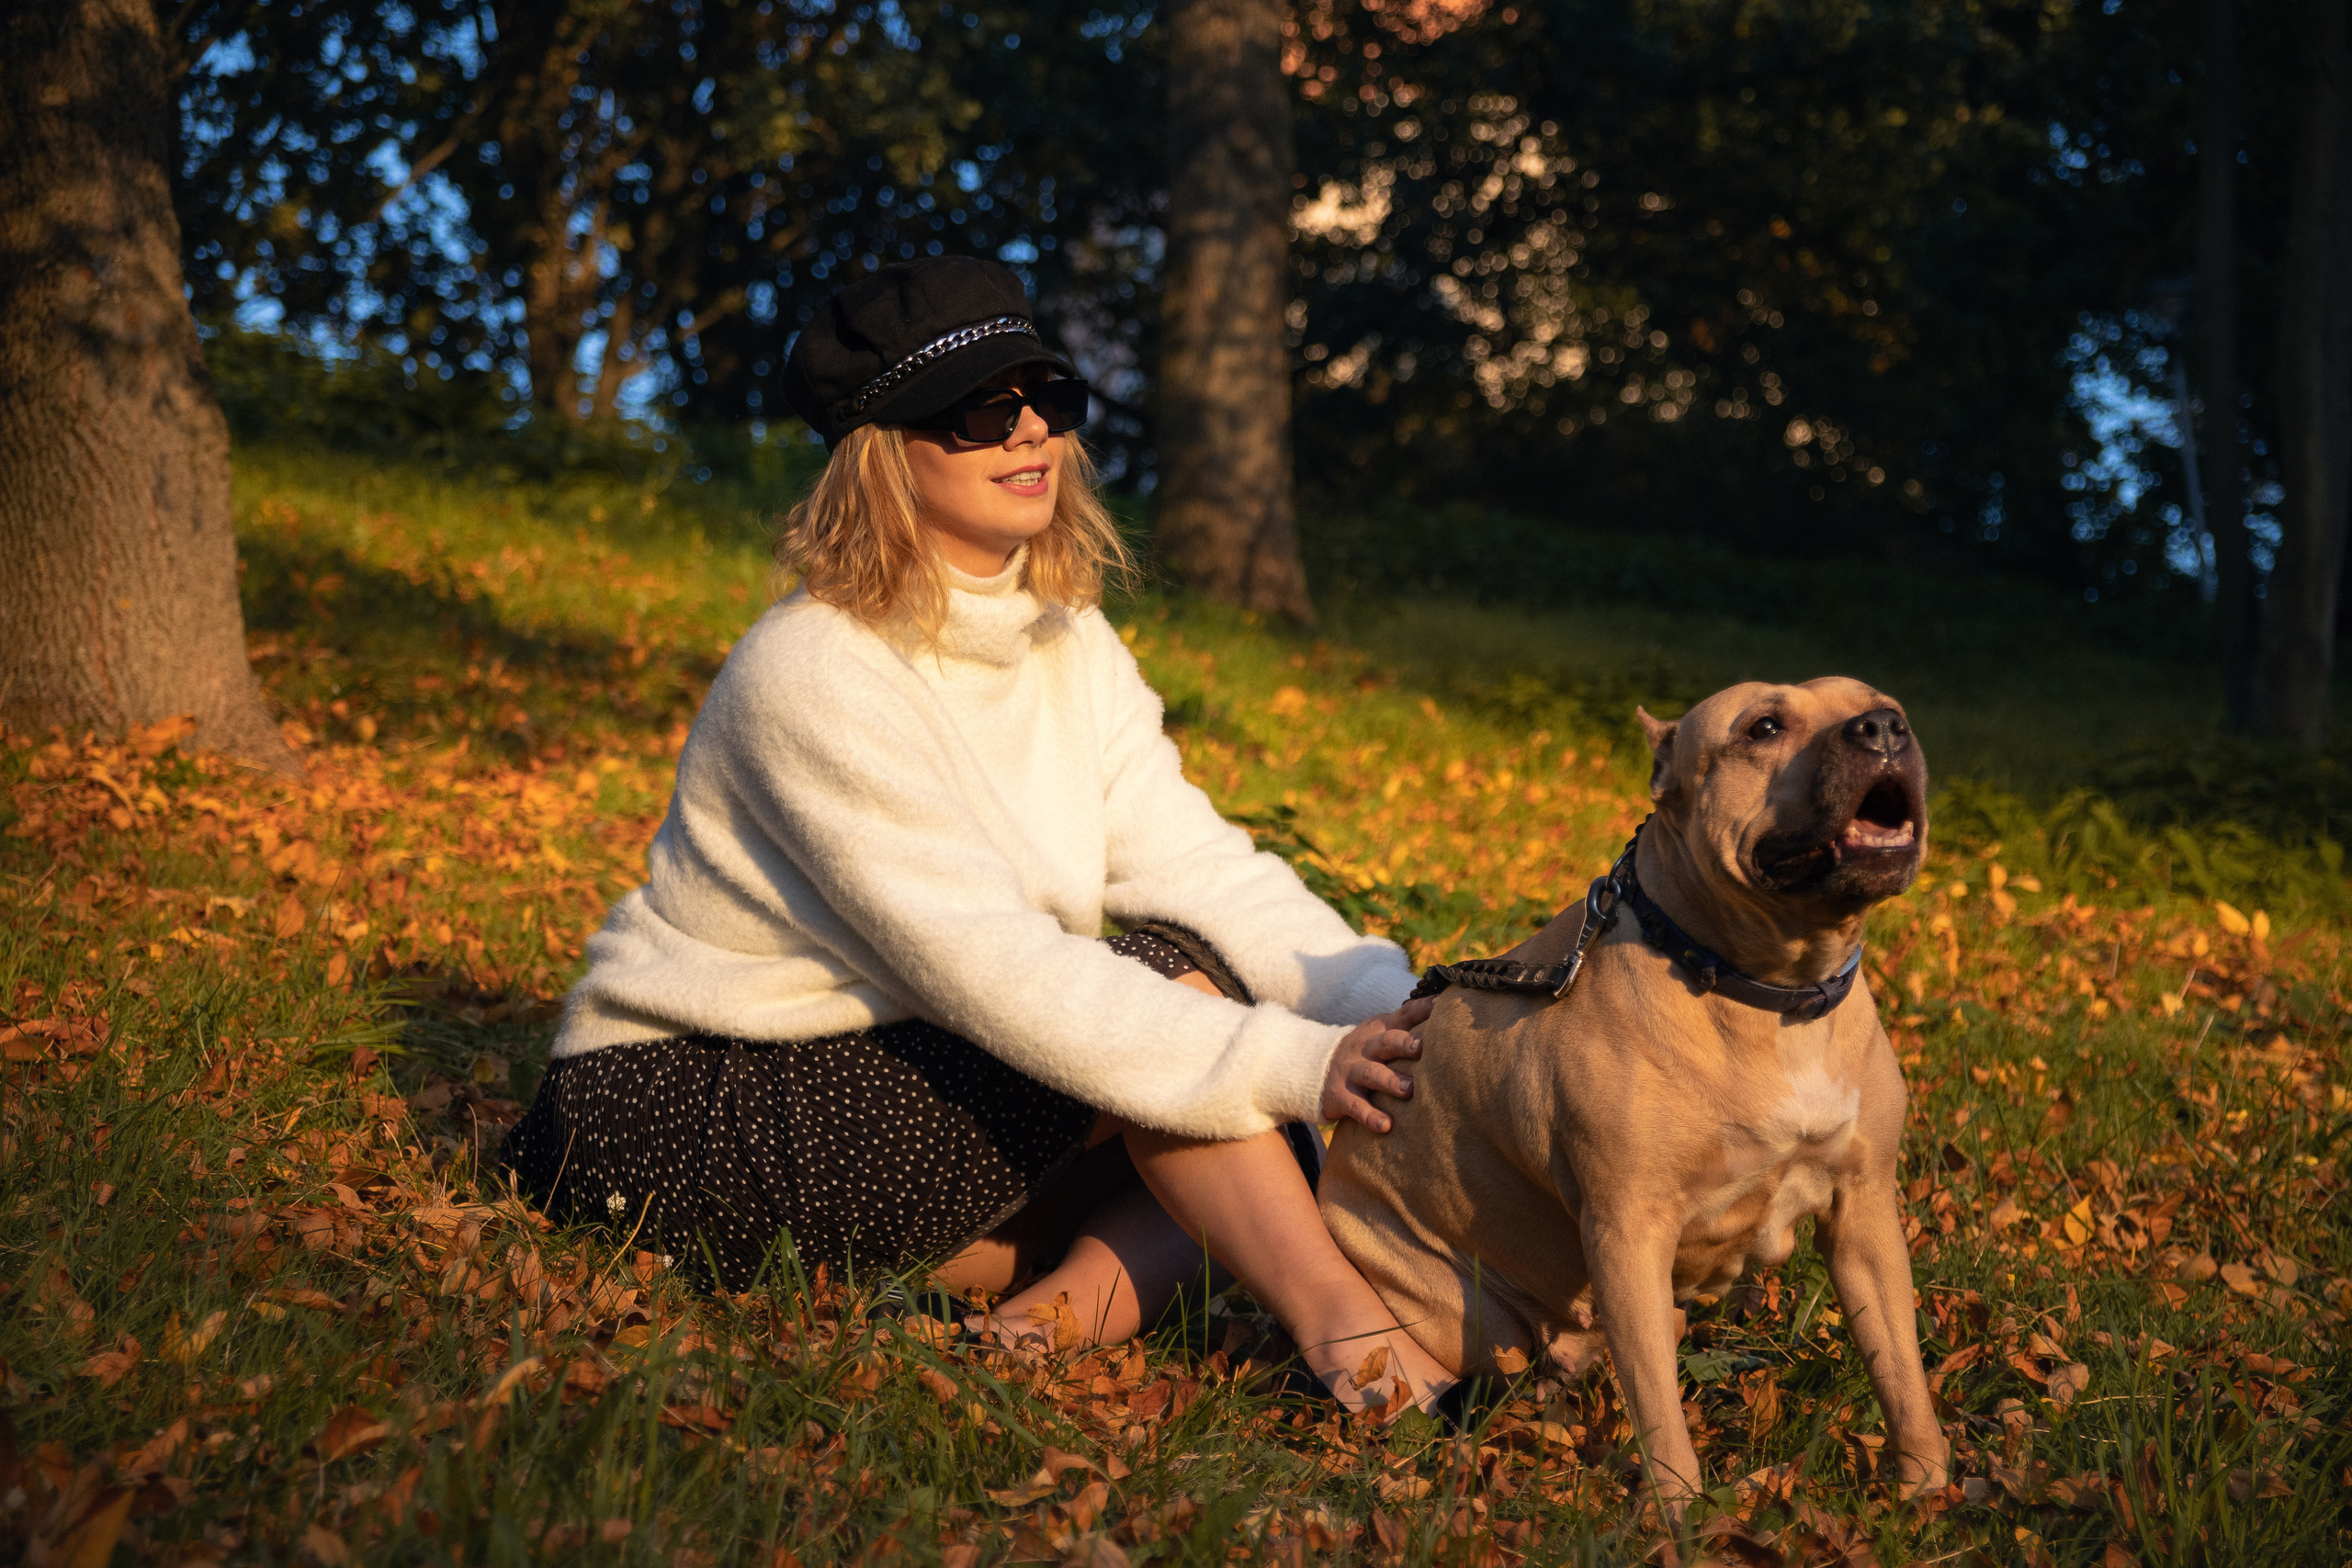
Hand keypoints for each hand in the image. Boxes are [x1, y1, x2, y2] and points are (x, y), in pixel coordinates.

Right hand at [1320, 996, 1432, 1132]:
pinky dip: (1371, 1116)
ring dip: (1391, 1081)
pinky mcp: (1340, 1095)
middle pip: (1386, 1042)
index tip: (1441, 1005)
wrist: (1312, 1068)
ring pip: (1372, 1074)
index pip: (1403, 1014)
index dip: (1422, 1009)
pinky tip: (1386, 1126)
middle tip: (1423, 1047)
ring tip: (1409, 1090)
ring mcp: (1351, 1070)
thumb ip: (1408, 1027)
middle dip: (1405, 1043)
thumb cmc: (1364, 1052)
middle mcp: (1365, 1047)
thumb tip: (1448, 1015)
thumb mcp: (1380, 1034)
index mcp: (1379, 1029)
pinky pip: (1356, 1106)